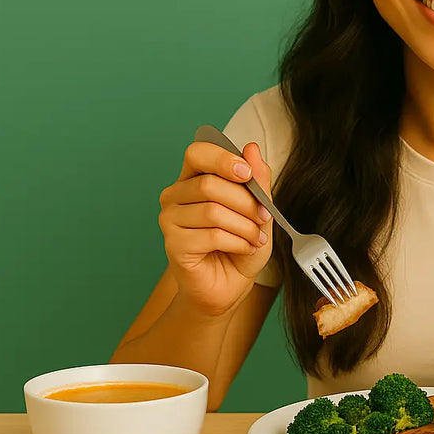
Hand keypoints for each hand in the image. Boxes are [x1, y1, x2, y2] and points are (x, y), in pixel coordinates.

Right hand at [157, 140, 273, 316]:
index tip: (247, 173)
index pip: (197, 152)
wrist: (230, 285)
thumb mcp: (259, 209)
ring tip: (254, 237)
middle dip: (246, 202)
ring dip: (244, 225)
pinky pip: (211, 235)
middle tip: (263, 217)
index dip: (222, 158)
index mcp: (193, 178)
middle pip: (209, 184)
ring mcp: (170, 220)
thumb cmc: (240, 245)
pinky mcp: (173, 244)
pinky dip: (236, 242)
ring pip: (212, 211)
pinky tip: (243, 248)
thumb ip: (257, 180)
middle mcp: (175, 195)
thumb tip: (251, 148)